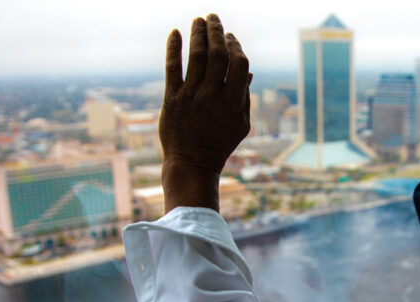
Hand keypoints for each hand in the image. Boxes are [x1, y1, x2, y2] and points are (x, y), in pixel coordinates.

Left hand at [160, 14, 250, 212]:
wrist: (193, 165)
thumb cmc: (219, 144)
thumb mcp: (240, 124)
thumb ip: (244, 96)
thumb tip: (247, 70)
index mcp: (233, 101)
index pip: (238, 62)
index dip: (235, 45)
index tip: (229, 37)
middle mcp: (213, 95)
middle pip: (217, 54)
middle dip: (216, 31)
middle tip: (212, 18)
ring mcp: (192, 97)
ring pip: (196, 56)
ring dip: (198, 34)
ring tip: (198, 21)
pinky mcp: (172, 100)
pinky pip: (172, 68)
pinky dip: (173, 48)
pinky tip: (175, 33)